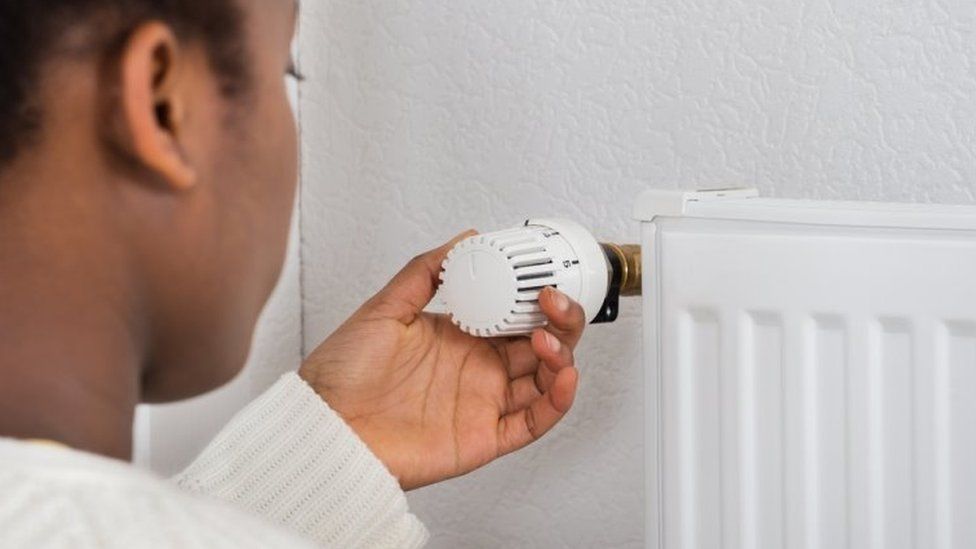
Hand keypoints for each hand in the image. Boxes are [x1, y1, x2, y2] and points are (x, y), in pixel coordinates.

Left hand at [299, 231, 583, 489]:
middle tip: (554, 302)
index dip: (536, 298)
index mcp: (459, 337)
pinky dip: (557, 401)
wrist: (323, 425)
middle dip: (560, 321)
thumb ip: (426, 272)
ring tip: (551, 338)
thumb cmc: (342, 374)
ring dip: (561, 356)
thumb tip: (465, 240)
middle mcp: (477, 368)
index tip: (544, 278)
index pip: (515, 314)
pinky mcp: (484, 437)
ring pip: (545, 380)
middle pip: (540, 344)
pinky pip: (533, 422)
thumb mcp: (384, 308)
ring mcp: (483, 403)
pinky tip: (564, 377)